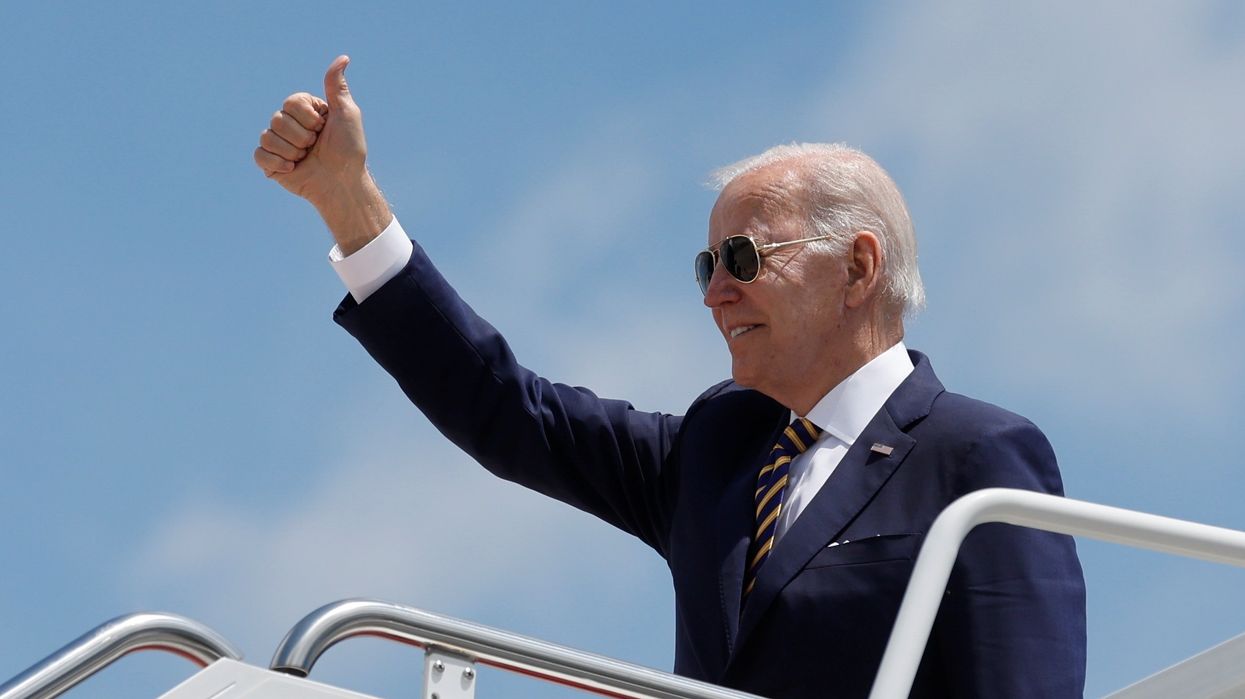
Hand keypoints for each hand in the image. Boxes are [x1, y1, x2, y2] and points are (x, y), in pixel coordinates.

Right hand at [255, 55, 390, 253]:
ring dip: (292, 151)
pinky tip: (293, 169)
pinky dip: (277, 163)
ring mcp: (279, 143)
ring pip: (268, 136)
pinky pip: (259, 154)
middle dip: (302, 136)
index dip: (308, 118)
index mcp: (305, 110)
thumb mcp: (347, 114)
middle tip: (315, 146)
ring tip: (306, 158)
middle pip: (278, 119)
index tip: (323, 128)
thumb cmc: (349, 149)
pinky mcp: (271, 163)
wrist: (342, 183)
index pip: (291, 102)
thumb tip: (343, 57)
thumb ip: (337, 87)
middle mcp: (290, 124)